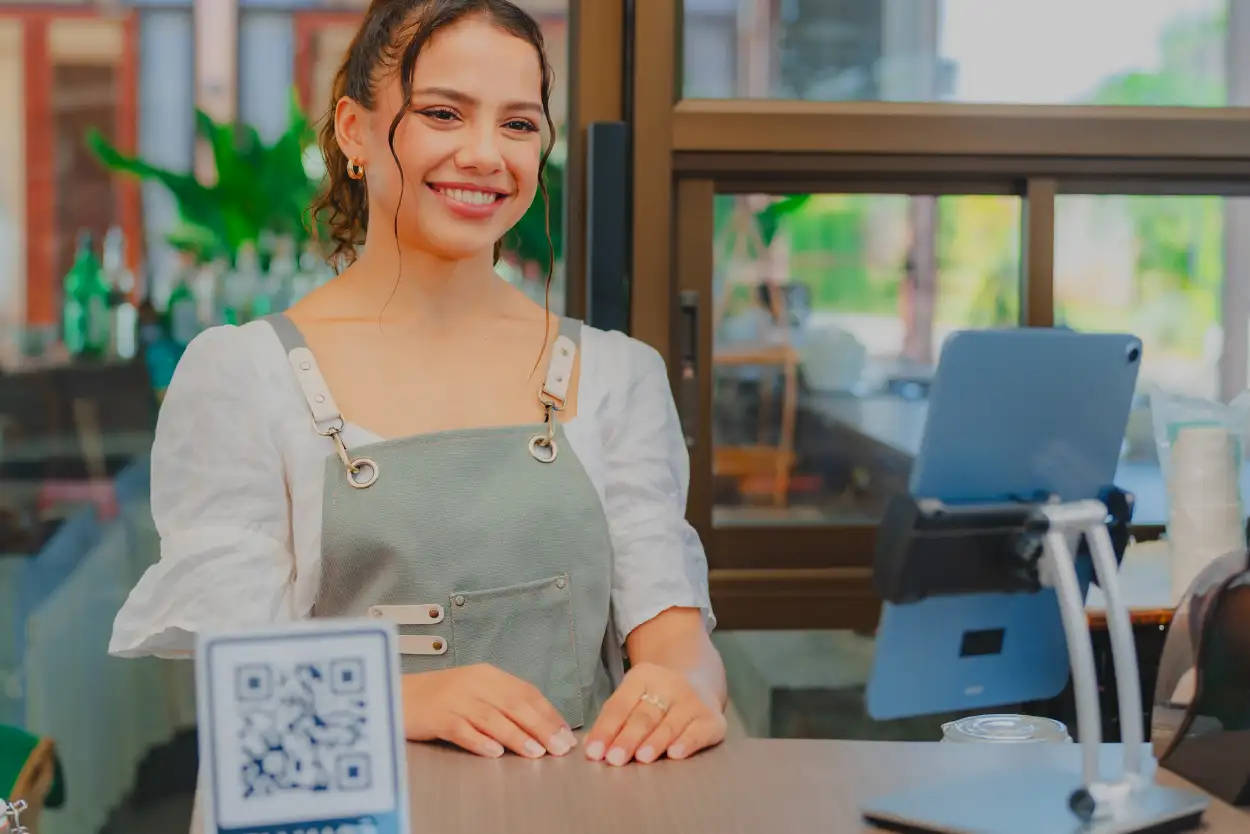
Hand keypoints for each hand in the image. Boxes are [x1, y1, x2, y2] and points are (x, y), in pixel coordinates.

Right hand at [402, 664, 578, 758]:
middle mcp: (474, 683)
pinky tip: (494, 752)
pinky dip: (480, 741)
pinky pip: (462, 729)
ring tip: (535, 752)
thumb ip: (502, 703)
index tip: (565, 733)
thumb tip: (539, 725)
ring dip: (516, 736)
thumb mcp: (474, 691)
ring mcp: (455, 699)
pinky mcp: (437, 716)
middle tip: (559, 746)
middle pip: (514, 704)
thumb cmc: (439, 697)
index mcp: (488, 675)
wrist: (395, 694)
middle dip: (541, 726)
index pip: (525, 692)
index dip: (548, 713)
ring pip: (492, 718)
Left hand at [584, 662, 726, 765]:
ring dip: (654, 742)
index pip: (620, 705)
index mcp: (643, 676)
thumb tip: (591, 747)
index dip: (606, 729)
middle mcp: (670, 684)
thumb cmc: (656, 698)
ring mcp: (693, 700)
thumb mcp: (632, 697)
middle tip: (614, 759)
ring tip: (641, 758)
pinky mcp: (712, 719)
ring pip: (669, 724)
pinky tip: (675, 754)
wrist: (699, 682)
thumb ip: (612, 720)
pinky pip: (698, 733)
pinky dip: (687, 743)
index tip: (594, 752)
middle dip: (628, 738)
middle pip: (644, 715)